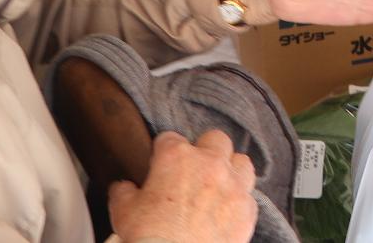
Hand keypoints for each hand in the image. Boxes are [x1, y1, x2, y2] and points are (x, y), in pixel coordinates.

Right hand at [108, 131, 256, 242]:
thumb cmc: (150, 237)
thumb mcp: (123, 211)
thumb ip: (124, 192)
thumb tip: (123, 188)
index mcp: (176, 157)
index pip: (169, 139)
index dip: (163, 152)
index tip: (161, 164)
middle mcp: (209, 163)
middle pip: (215, 139)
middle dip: (204, 150)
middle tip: (193, 170)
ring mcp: (232, 185)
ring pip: (241, 161)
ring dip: (230, 170)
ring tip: (219, 184)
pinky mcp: (246, 210)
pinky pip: (249, 196)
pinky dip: (239, 202)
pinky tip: (227, 211)